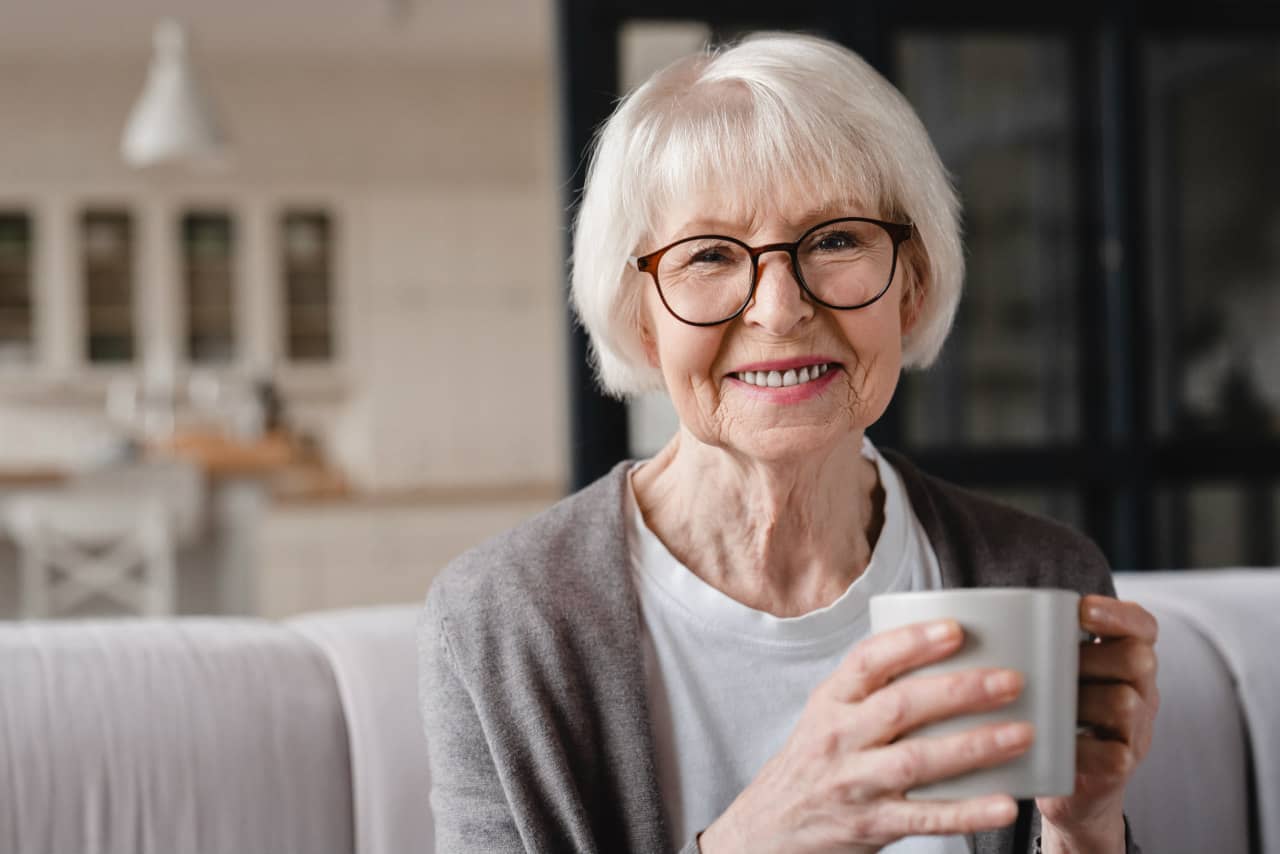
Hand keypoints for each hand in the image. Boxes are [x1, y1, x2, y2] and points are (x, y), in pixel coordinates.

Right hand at [699, 619, 1032, 853]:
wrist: (770, 828)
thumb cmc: (814, 762)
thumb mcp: (827, 714)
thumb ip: (872, 689)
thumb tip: (948, 652)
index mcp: (830, 702)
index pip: (867, 661)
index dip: (911, 642)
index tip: (956, 629)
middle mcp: (839, 738)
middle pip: (901, 707)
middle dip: (960, 691)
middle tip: (1011, 680)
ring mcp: (855, 783)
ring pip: (918, 760)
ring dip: (974, 746)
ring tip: (1022, 733)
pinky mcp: (872, 825)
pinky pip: (926, 818)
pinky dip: (968, 812)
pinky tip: (1005, 803)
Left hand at [1037, 595, 1159, 853]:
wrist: (1063, 783)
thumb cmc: (1048, 712)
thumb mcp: (1050, 672)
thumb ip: (1038, 643)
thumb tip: (970, 611)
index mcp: (1125, 660)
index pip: (1143, 626)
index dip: (1119, 613)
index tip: (1080, 608)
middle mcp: (1142, 692)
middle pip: (1138, 659)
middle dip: (1091, 656)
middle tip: (1052, 663)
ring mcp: (1136, 732)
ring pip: (1124, 702)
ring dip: (1081, 699)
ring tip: (1045, 702)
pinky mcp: (1121, 768)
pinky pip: (1112, 754)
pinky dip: (1077, 747)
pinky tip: (1049, 740)